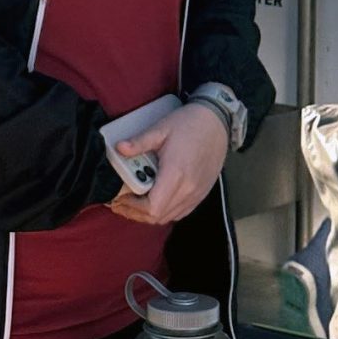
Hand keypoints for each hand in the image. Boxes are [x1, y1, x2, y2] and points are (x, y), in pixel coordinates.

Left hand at [104, 103, 228, 225]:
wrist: (217, 122)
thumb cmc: (190, 124)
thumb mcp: (160, 129)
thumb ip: (139, 142)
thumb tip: (120, 148)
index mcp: (176, 174)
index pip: (152, 207)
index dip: (132, 207)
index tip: (121, 197)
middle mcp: (188, 189)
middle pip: (158, 216)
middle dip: (136, 212)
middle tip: (122, 200)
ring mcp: (197, 193)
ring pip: (168, 217)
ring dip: (150, 213)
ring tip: (136, 200)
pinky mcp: (202, 193)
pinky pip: (180, 212)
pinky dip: (165, 210)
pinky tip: (156, 198)